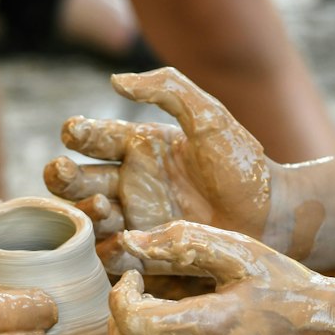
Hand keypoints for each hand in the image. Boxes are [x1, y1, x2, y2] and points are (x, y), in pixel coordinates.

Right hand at [44, 68, 272, 272]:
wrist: (271, 220)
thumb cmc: (244, 168)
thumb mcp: (210, 118)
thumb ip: (168, 89)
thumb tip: (115, 80)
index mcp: (140, 148)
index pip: (94, 137)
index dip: (78, 133)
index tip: (74, 132)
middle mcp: (129, 184)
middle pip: (78, 179)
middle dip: (64, 175)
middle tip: (62, 170)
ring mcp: (134, 221)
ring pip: (88, 217)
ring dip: (85, 210)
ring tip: (103, 204)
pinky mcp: (143, 254)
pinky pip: (111, 253)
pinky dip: (108, 247)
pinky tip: (121, 239)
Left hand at [109, 223, 334, 334]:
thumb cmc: (289, 291)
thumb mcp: (242, 255)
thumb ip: (185, 243)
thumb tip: (129, 242)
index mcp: (210, 326)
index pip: (131, 321)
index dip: (119, 296)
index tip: (132, 280)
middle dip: (117, 330)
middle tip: (134, 308)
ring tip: (160, 329)